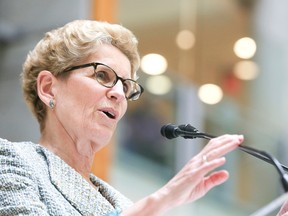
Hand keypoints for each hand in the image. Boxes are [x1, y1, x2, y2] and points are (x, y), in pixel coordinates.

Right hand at [122, 134, 243, 215]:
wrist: (169, 196)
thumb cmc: (184, 190)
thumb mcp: (203, 186)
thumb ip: (215, 178)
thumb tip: (226, 173)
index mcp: (199, 162)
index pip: (213, 148)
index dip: (225, 142)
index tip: (236, 139)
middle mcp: (197, 161)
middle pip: (214, 147)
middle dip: (228, 141)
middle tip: (240, 137)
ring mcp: (195, 167)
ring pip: (211, 154)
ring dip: (224, 147)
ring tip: (235, 143)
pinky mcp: (193, 175)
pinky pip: (205, 168)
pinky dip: (214, 163)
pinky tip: (222, 160)